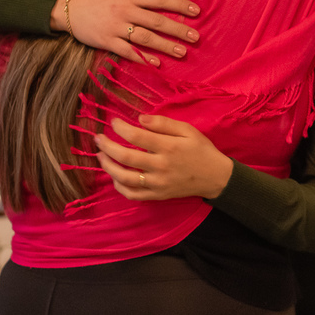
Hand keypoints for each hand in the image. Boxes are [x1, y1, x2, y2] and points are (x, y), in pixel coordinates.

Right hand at [52, 0, 201, 65]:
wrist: (68, 8)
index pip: (160, 0)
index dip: (179, 5)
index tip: (196, 11)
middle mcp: (125, 11)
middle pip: (157, 21)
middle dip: (178, 29)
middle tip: (196, 37)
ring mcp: (116, 27)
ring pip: (145, 37)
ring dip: (165, 46)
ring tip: (182, 52)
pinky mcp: (107, 41)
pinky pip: (127, 51)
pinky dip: (142, 58)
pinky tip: (155, 63)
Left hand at [94, 115, 232, 200]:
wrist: (216, 177)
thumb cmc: (201, 150)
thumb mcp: (188, 130)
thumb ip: (164, 123)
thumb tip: (140, 119)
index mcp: (169, 147)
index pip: (137, 137)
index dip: (121, 128)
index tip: (113, 122)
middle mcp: (161, 167)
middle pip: (126, 157)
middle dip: (107, 146)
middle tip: (98, 138)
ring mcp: (158, 184)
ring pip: (125, 178)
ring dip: (108, 167)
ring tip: (100, 156)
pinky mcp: (158, 195)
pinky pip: (133, 194)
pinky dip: (120, 187)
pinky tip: (115, 177)